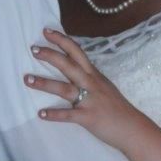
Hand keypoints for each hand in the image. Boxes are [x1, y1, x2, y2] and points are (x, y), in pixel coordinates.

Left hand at [24, 28, 145, 149]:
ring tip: (27, 80)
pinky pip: (69, 115)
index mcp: (93, 74)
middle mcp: (90, 84)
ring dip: (44, 83)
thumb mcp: (104, 85)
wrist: (132, 128)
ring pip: (64, 88)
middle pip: (68, 65)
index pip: (76, 52)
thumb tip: (74, 67)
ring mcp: (89, 100)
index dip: (62, 40)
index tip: (46, 32)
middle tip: (33, 49)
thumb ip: (89, 76)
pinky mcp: (88, 117)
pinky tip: (41, 114)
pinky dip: (54, 114)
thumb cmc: (116, 107)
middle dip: (50, 55)